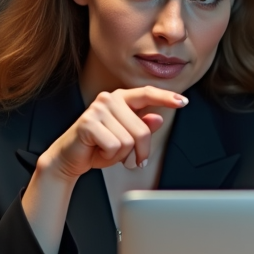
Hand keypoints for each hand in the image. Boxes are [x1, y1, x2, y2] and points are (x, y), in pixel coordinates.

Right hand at [39, 86, 186, 183]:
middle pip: (142, 130)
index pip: (147, 94)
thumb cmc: (99, 146)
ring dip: (121, 154)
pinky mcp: (88, 123)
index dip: (166, 98)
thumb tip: (158, 118)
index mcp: (121, 98)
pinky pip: (113, 146)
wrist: (70, 158)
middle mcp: (109, 99)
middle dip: (140, 150)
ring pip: (128, 140)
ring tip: (107, 150)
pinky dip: (109, 156)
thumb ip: (142, 127)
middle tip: (133, 159)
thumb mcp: (126, 138)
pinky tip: (98, 151)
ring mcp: (97, 109)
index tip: (183, 102)